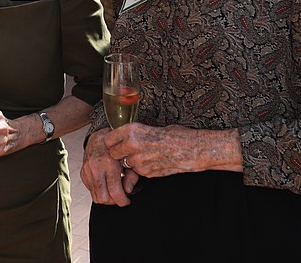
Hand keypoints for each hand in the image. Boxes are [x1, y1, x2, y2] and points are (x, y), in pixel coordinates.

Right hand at [81, 128, 134, 205]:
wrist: (99, 138)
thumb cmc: (116, 149)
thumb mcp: (128, 160)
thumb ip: (131, 177)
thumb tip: (128, 191)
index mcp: (109, 164)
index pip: (114, 192)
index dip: (122, 201)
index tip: (127, 201)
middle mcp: (96, 168)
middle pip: (103, 198)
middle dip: (113, 201)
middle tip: (120, 197)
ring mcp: (87, 171)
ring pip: (96, 197)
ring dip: (106, 198)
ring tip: (113, 192)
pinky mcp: (83, 173)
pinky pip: (91, 190)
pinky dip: (99, 191)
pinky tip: (105, 185)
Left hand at [103, 123, 243, 176]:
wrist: (192, 149)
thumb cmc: (175, 135)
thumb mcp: (151, 127)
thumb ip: (134, 134)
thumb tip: (123, 137)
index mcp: (132, 130)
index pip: (108, 139)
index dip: (112, 142)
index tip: (115, 143)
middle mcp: (132, 145)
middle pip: (113, 154)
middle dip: (119, 154)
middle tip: (128, 151)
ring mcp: (139, 161)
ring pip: (126, 164)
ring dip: (132, 162)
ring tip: (147, 155)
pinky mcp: (146, 172)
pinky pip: (138, 171)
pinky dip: (143, 168)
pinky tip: (154, 162)